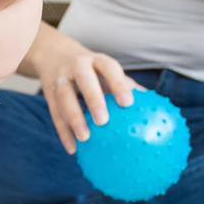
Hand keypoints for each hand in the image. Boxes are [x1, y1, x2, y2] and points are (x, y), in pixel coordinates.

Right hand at [36, 33, 139, 154]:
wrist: (53, 53)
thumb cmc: (92, 69)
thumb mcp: (106, 71)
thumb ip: (126, 86)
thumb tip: (155, 106)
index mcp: (96, 60)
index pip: (108, 68)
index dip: (118, 84)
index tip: (128, 103)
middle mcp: (77, 66)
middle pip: (84, 80)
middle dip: (93, 99)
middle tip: (103, 121)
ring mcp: (60, 78)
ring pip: (64, 97)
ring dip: (74, 118)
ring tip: (85, 138)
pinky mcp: (48, 92)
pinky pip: (55, 113)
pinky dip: (63, 132)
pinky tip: (73, 150)